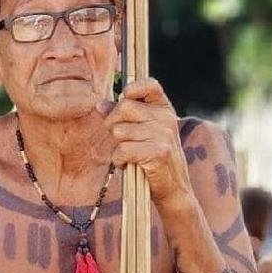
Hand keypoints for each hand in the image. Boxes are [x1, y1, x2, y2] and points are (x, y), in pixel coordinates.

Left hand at [97, 78, 190, 205]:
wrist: (172, 187)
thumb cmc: (152, 158)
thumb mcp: (141, 133)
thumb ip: (122, 117)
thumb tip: (99, 105)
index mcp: (164, 109)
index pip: (150, 85)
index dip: (134, 87)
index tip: (125, 95)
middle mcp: (166, 118)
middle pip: (124, 107)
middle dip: (112, 124)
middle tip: (120, 140)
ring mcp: (163, 134)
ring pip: (119, 131)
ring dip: (117, 147)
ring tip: (130, 155)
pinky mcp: (158, 152)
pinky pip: (123, 150)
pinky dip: (120, 160)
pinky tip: (129, 164)